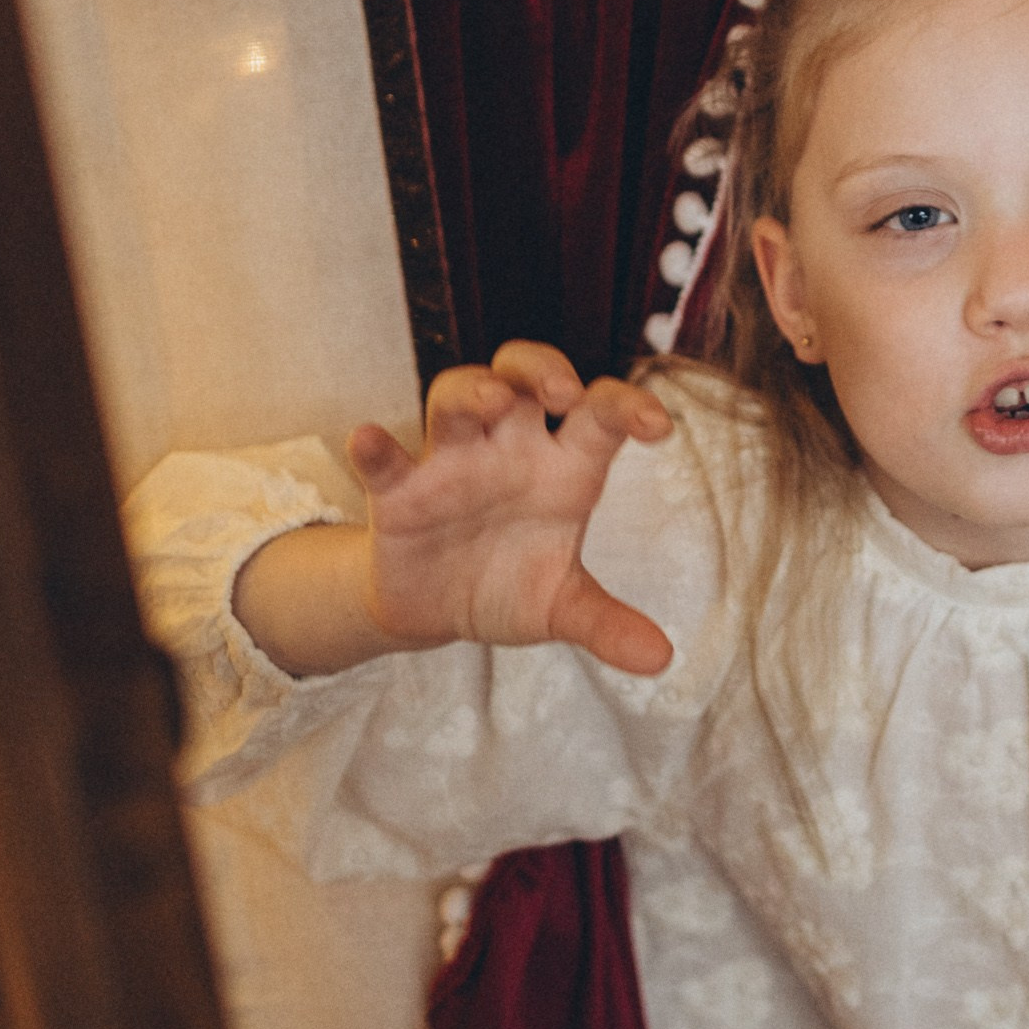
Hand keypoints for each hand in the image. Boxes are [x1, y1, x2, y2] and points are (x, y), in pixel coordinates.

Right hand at [352, 342, 674, 675]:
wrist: (436, 612)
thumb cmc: (509, 585)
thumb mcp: (561, 608)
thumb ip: (606, 624)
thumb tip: (660, 658)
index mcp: (563, 466)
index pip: (601, 416)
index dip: (629, 406)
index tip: (658, 427)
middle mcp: (509, 449)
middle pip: (524, 376)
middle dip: (543, 369)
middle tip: (563, 392)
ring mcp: (451, 462)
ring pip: (455, 396)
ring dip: (471, 390)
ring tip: (491, 399)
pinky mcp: (398, 492)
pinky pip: (385, 460)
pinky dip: (375, 448)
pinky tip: (368, 439)